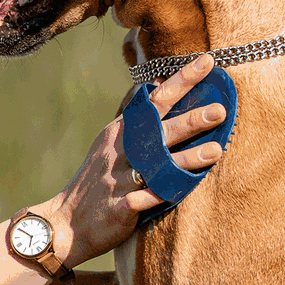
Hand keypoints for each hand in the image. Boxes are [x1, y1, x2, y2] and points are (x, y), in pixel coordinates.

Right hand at [44, 55, 225, 266]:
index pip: (154, 100)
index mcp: (120, 132)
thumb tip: (161, 84)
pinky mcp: (119, 208)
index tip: (207, 62)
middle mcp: (120, 152)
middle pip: (157, 131)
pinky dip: (159, 194)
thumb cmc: (97, 180)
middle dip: (189, 120)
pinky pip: (142, 199)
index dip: (181, 81)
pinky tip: (183, 190)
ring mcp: (118, 180)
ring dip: (186, 157)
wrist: (66, 222)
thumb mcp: (110, 142)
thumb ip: (137, 118)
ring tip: (216, 150)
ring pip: (156, 165)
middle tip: (219, 110)